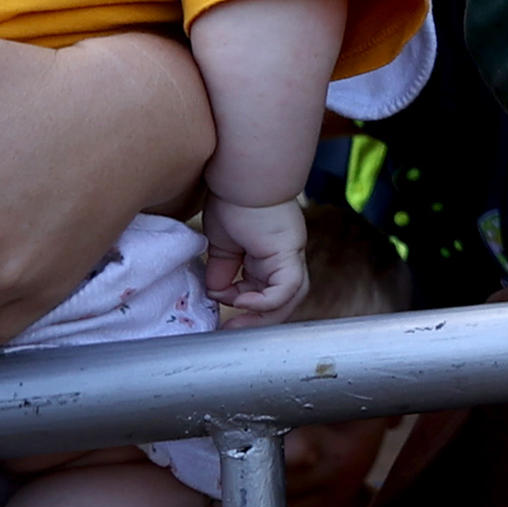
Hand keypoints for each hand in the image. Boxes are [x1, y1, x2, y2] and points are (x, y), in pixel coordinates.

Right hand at [200, 198, 308, 318]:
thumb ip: (222, 269)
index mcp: (270, 256)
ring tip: (235, 321)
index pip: (268, 292)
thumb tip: (216, 293)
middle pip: (283, 300)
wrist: (240, 176)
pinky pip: (286, 288)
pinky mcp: (289, 252)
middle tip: (230, 330)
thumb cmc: (231, 201)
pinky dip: (265, 301)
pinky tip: (240, 300)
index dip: (247, 308)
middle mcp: (285, 258)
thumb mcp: (221, 244)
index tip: (221, 315)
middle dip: (257, 320)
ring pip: (290, 297)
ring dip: (262, 315)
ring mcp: (290, 254)